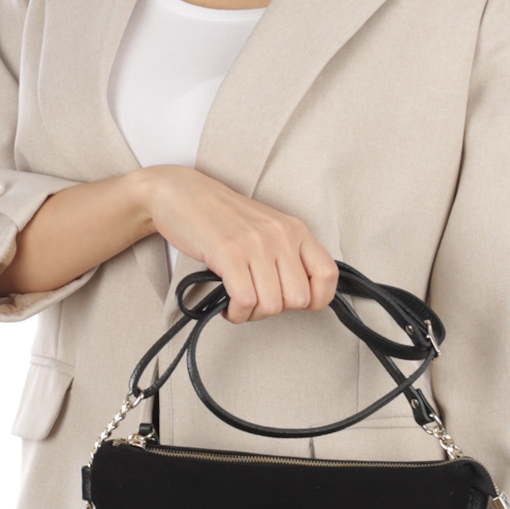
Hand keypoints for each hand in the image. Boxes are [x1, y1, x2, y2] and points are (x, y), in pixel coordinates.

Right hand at [137, 165, 338, 322]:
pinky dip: (236, 313)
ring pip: (272, 306)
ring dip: (252, 313)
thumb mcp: (267, 230)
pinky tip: (227, 306)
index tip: (293, 303)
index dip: (316, 299)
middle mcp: (282, 235)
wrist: (182, 195)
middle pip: (298, 299)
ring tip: (238, 302)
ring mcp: (256, 244)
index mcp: (296, 230)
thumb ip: (288, 256)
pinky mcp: (229, 253)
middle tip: (256, 300)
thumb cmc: (223, 218)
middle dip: (275, 309)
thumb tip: (303, 297)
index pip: (327, 275)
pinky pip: (245, 302)